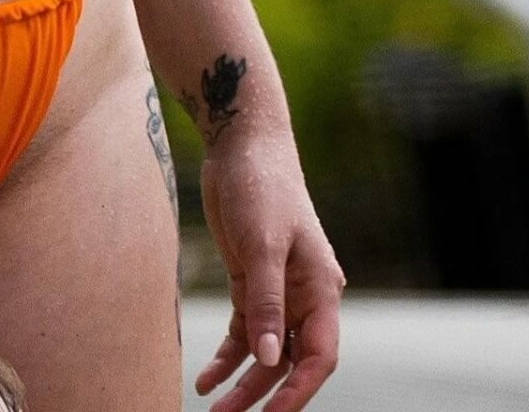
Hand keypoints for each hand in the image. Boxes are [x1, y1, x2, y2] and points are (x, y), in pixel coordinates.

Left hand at [194, 124, 344, 411]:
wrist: (242, 144)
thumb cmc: (262, 186)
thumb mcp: (263, 244)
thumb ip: (266, 302)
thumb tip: (268, 358)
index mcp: (321, 289)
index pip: (318, 356)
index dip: (298, 391)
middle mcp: (304, 296)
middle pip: (288, 360)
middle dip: (262, 394)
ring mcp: (277, 290)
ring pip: (265, 351)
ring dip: (243, 381)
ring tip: (213, 408)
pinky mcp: (250, 281)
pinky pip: (243, 331)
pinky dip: (228, 356)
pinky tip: (207, 377)